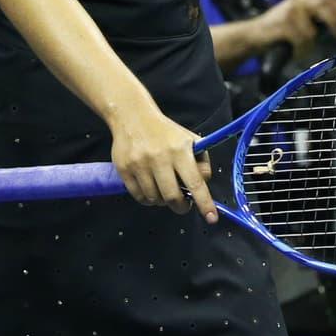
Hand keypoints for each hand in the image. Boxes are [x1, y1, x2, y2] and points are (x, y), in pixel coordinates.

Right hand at [107, 102, 215, 220]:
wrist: (133, 118)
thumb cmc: (166, 133)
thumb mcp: (190, 140)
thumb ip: (201, 162)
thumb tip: (203, 185)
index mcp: (181, 150)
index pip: (195, 182)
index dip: (204, 202)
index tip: (211, 218)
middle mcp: (160, 158)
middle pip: (172, 197)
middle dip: (181, 206)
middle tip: (183, 204)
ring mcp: (140, 165)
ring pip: (155, 199)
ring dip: (162, 201)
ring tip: (164, 189)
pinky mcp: (124, 170)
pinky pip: (139, 197)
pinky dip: (147, 199)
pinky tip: (151, 188)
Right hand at [258, 0, 335, 56]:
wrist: (251, 35)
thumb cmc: (276, 31)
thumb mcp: (297, 19)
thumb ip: (314, 18)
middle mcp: (297, 0)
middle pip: (325, 4)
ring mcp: (289, 11)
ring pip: (312, 29)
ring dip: (311, 44)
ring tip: (305, 49)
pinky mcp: (282, 24)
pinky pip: (301, 39)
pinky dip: (301, 50)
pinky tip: (296, 52)